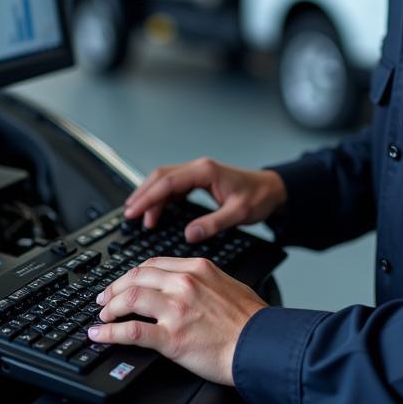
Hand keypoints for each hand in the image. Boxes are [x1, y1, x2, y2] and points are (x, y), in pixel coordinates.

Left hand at [89, 257, 266, 384]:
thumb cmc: (251, 320)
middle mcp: (184, 283)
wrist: (261, 344)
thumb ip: (203, 281)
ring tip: (102, 316)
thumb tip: (186, 287)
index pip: (152, 264)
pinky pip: (131, 331)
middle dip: (114, 288)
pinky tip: (99, 335)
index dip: (131, 274)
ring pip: (130, 298)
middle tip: (104, 299)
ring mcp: (177, 309)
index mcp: (197, 268)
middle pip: (136, 277)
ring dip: (110, 308)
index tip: (123, 283)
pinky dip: (109, 332)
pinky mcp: (172, 337)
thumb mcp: (227, 285)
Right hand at [124, 158, 286, 242]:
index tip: (134, 211)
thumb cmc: (259, 197)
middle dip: (143, 194)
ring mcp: (199, 173)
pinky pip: (174, 185)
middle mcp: (199, 168)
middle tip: (129, 214)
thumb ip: (214, 223)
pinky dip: (161, 197)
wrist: (273, 189)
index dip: (149, 197)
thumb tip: (189, 234)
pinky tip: (155, 211)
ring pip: (165, 180)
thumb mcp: (239, 213)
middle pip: (161, 177)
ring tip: (138, 216)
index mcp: (206, 172)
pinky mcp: (200, 180)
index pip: (168, 182)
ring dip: (150, 195)